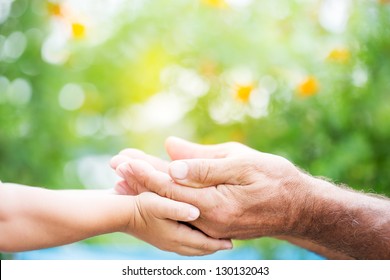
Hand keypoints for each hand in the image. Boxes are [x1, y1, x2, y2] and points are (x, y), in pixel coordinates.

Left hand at [111, 137, 306, 238]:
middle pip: (165, 197)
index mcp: (215, 204)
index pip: (170, 187)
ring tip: (124, 175)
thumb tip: (170, 150)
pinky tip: (152, 188)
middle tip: (115, 163)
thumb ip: (204, 161)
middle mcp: (208, 220)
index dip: (145, 171)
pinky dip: (165, 196)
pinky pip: (183, 208)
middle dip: (139, 179)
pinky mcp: (214, 223)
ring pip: (172, 203)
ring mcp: (210, 225)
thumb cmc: (275, 179)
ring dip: (148, 188)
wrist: (298, 208)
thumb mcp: (242, 163)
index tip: (124, 159)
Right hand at [123, 192, 232, 255]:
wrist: (118, 213)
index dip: (218, 243)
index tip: (233, 242)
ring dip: (203, 245)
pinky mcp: (160, 237)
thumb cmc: (139, 206)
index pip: (203, 244)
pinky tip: (193, 235)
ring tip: (214, 241)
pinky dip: (193, 242)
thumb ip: (178, 208)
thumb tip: (197, 212)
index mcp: (176, 237)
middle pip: (199, 249)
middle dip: (213, 246)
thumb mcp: (159, 203)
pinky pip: (182, 244)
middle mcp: (172, 243)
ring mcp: (165, 242)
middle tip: (228, 242)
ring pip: (191, 248)